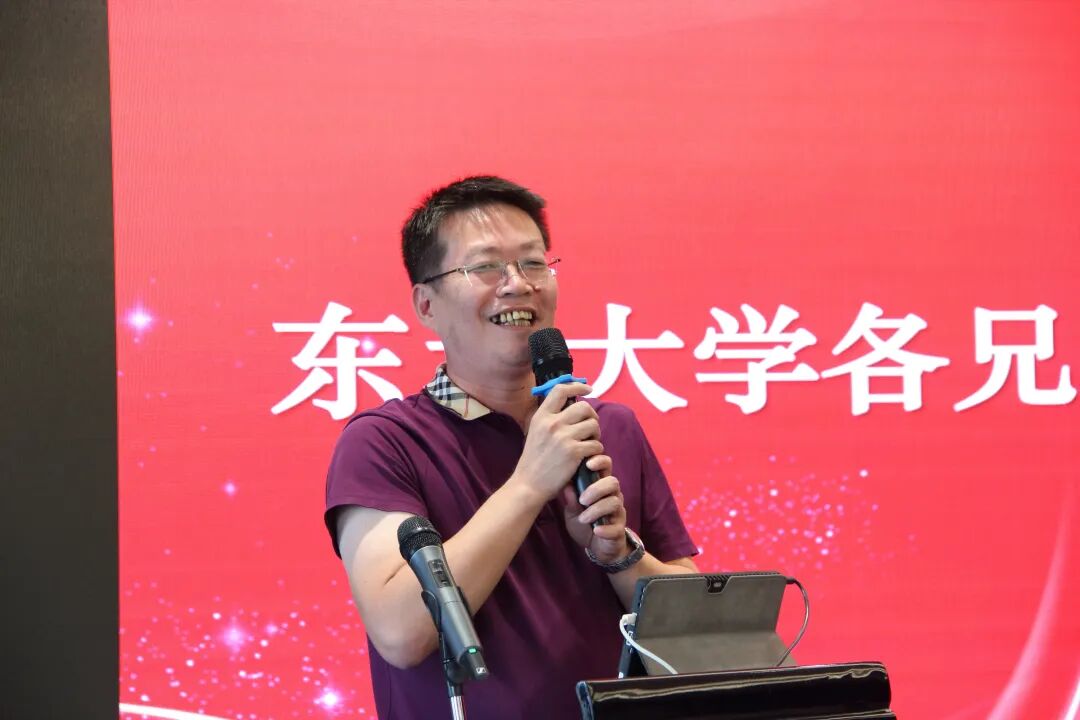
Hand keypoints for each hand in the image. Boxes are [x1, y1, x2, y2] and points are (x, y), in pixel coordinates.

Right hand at [510, 383, 603, 504]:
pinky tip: (587, 457)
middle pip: (584, 407)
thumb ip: (550, 418)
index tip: (588, 389)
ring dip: (596, 434)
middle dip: (591, 416)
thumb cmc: (534, 459)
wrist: (529, 484)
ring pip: (593, 424)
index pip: (560, 390)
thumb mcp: (535, 431)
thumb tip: (570, 404)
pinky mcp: (574, 452)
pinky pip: (596, 444)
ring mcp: (564, 437)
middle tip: (589, 427)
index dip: (577, 386)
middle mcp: (552, 423)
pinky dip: (595, 450)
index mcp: (541, 416)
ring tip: (589, 443)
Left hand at [561, 455, 629, 563]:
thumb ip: (571, 499)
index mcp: (601, 487)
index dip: (600, 461)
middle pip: (613, 482)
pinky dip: (606, 529)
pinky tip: (597, 531)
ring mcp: (618, 513)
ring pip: (615, 502)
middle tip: (582, 499)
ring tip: (583, 518)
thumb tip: (566, 484)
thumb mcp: (572, 512)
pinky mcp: (619, 530)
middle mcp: (613, 496)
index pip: (606, 467)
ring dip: (597, 509)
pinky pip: (616, 527)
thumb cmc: (584, 523)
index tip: (588, 464)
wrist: (596, 547)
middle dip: (597, 489)